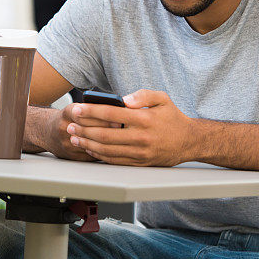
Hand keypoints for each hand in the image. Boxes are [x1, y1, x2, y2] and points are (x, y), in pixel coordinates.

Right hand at [42, 103, 120, 160]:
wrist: (46, 131)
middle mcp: (65, 127)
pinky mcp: (70, 155)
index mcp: (69, 112)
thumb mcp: (77, 108)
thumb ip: (93, 108)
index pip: (89, 114)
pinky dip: (101, 152)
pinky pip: (89, 155)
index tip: (119, 118)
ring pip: (90, 143)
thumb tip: (118, 109)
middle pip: (90, 128)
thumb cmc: (68, 118)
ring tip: (121, 140)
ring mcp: (66, 143)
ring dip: (106, 142)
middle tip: (123, 129)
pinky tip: (112, 150)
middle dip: (108, 129)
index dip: (105, 116)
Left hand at [66, 90, 195, 165]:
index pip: (111, 114)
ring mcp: (140, 153)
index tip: (78, 109)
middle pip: (104, 134)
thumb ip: (143, 94)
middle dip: (83, 130)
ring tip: (75, 138)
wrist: (188, 141)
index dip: (91, 111)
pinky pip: (114, 161)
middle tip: (70, 126)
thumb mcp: (163, 98)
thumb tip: (124, 99)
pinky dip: (99, 155)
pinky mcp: (139, 163)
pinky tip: (90, 149)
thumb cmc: (173, 118)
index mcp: (144, 119)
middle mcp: (141, 137)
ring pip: (106, 150)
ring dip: (87, 144)